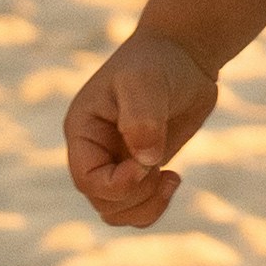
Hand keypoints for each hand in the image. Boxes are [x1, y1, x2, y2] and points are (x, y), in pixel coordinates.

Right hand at [62, 24, 217, 229]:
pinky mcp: (141, 167)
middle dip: (136, 196)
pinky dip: (156, 204)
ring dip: (146, 207)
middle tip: (162, 169)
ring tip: (169, 178)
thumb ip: (142, 120)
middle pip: (103, 202)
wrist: (183, 53)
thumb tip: (147, 161)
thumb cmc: (157, 62)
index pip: (87, 179)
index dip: (119, 184)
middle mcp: (95, 151)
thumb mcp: (145, 82)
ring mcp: (117, 161)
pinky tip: (173, 177)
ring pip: (117, 212)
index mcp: (83, 131)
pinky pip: (139, 206)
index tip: (149, 163)